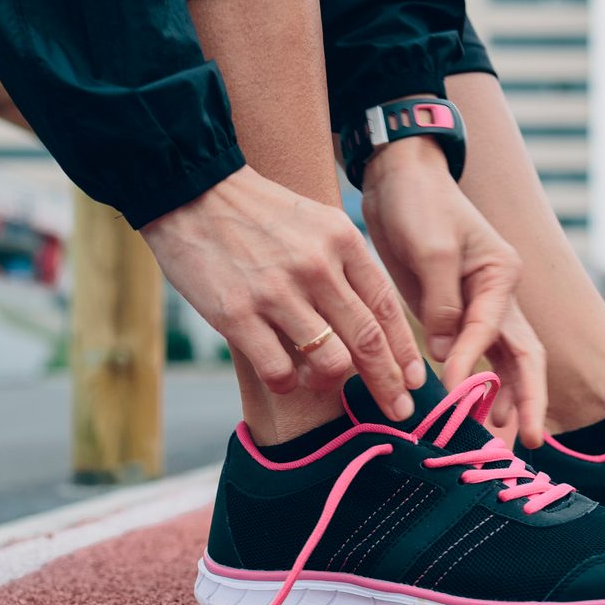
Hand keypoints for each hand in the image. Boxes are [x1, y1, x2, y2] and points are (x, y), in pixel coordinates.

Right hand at [143, 166, 426, 417]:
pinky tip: (283, 378)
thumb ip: (344, 264)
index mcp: (341, 241)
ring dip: (331, 383)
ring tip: (320, 381)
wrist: (189, 192)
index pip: (386, 307)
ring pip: (330, 362)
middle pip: (368, 341)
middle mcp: (316, 268)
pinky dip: (287, 384)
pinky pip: (279, 371)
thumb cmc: (255, 213)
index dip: (405, 351)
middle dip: (389, 383)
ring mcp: (277, 293)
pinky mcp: (237, 314)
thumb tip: (373, 318)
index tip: (415, 380)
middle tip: (400, 412)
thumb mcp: (314, 221)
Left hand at [360, 137, 548, 446]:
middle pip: (523, 357)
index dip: (473, 362)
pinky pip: (471, 357)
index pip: (493, 330)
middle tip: (527, 441)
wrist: (400, 181)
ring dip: (505, 399)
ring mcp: (477, 308)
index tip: (452, 388)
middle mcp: (498, 296)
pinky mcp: (452, 315)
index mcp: (501, 276)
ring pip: (502, 363)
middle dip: (528, 399)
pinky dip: (475, 385)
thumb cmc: (421, 204)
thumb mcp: (430, 248)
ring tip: (500, 437)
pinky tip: (471, 412)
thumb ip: (441, 303)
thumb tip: (445, 355)